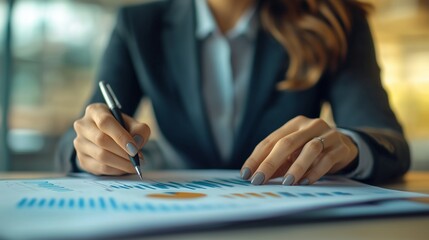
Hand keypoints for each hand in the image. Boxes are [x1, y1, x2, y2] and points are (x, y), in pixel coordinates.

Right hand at [73, 103, 150, 174]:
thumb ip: (140, 130)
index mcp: (95, 111)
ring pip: (100, 156)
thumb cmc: (122, 128)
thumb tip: (137, 143)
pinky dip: (116, 170)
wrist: (109, 137)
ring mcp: (79, 143)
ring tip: (135, 165)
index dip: (121, 136)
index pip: (105, 122)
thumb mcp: (133, 124)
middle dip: (122, 152)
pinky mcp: (81, 159)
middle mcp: (83, 126)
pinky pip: (100, 168)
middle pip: (101, 140)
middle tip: (138, 159)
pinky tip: (125, 168)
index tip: (134, 149)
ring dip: (121, 163)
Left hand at [240, 115, 357, 184]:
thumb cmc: (311, 150)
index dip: (256, 158)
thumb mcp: (293, 153)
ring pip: (310, 149)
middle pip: (287, 143)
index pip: (270, 140)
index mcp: (294, 124)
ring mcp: (328, 134)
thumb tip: (255, 176)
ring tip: (286, 183)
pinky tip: (306, 182)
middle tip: (259, 180)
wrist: (345, 146)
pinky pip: (327, 159)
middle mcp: (310, 125)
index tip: (246, 174)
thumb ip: (277, 161)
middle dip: (270, 163)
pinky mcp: (341, 147)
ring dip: (296, 167)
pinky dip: (315, 171)